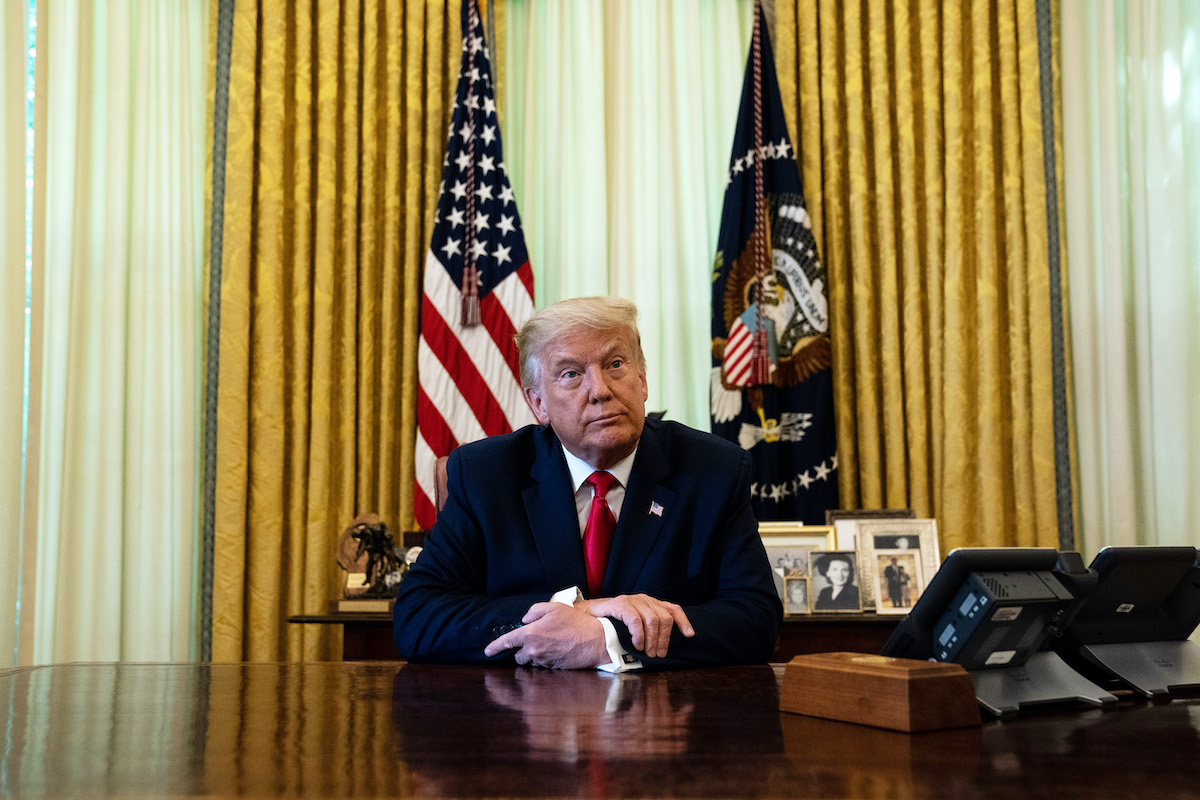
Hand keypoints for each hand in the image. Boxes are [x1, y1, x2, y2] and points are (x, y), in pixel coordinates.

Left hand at [482, 602, 608, 668]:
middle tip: (536, 640)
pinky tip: (557, 650)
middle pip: (518, 657)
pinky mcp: (552, 669)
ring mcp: (543, 662)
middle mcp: (534, 651)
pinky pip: (543, 666)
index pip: (506, 642)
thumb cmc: (575, 622)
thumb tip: (525, 619)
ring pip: (531, 661)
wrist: (595, 641)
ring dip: (535, 655)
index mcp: (530, 634)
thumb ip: (534, 610)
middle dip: (522, 650)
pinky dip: (546, 659)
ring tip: (551, 644)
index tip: (487, 652)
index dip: (495, 647)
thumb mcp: (554, 607)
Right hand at [575, 594, 693, 658]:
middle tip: (657, 655)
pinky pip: (636, 620)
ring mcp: (632, 600)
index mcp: (650, 603)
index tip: (689, 635)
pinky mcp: (620, 604)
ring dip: (652, 640)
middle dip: (663, 639)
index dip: (684, 621)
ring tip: (646, 652)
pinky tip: (636, 644)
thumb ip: (648, 629)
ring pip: (653, 619)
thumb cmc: (612, 624)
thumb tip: (663, 646)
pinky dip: (639, 634)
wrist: (586, 616)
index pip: (673, 609)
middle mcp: (644, 599)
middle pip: (665, 618)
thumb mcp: (634, 625)